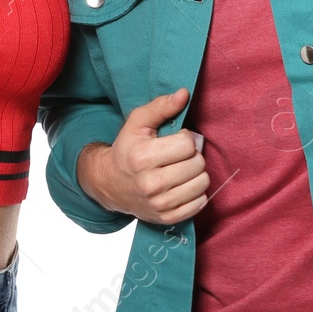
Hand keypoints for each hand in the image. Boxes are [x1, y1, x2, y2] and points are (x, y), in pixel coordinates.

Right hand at [79, 88, 208, 224]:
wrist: (110, 184)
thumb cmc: (127, 149)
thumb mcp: (137, 123)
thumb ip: (161, 106)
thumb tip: (184, 93)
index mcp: (143, 158)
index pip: (188, 145)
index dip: (186, 138)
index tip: (175, 140)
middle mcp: (151, 184)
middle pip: (198, 165)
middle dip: (192, 156)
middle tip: (179, 155)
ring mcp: (159, 204)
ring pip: (202, 184)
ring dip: (196, 174)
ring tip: (181, 169)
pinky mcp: (167, 218)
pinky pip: (200, 203)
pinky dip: (195, 192)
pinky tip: (182, 185)